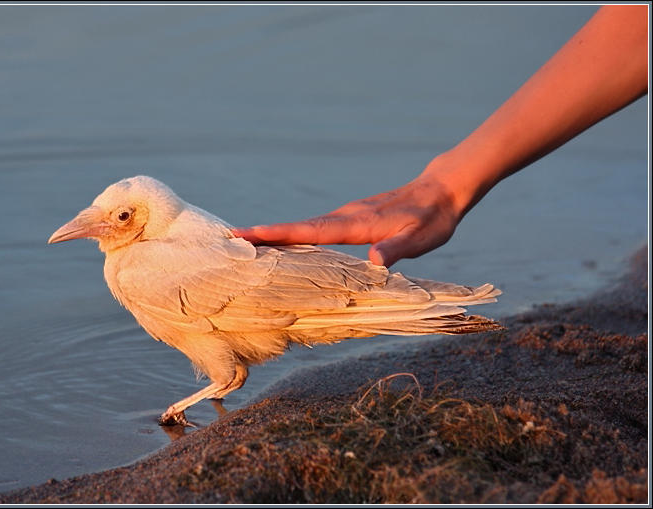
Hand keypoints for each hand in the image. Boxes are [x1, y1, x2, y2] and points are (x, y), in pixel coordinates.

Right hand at [233, 174, 461, 267]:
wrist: (440, 190)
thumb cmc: (432, 219)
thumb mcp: (420, 238)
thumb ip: (397, 249)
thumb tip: (375, 262)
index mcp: (354, 224)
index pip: (308, 230)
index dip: (277, 235)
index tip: (246, 235)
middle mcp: (343, 217)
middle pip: (295, 228)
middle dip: (263, 235)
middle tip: (229, 241)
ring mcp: (345, 216)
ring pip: (302, 228)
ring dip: (275, 235)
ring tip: (246, 246)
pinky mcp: (349, 219)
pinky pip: (313, 229)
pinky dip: (293, 235)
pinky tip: (286, 245)